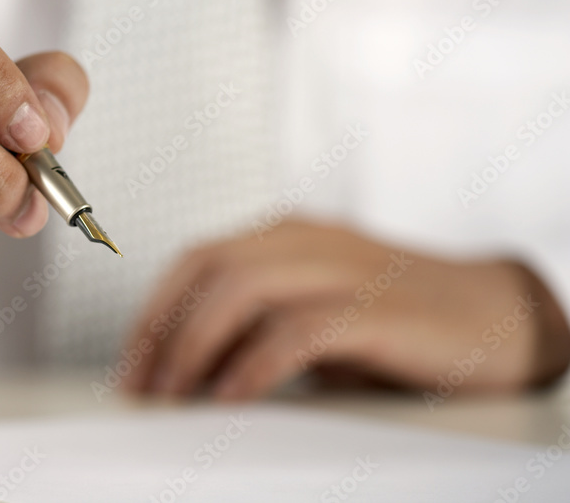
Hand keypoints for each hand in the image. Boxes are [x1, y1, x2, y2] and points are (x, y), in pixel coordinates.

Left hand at [121, 220, 569, 399]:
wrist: (499, 315)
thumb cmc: (401, 319)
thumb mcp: (315, 315)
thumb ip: (258, 327)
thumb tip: (191, 369)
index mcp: (287, 236)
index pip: (197, 260)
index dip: (154, 311)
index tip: (132, 363)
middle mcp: (307, 241)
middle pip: (208, 268)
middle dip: (161, 328)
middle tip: (143, 385)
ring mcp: (343, 268)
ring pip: (242, 288)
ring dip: (195, 344)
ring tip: (176, 394)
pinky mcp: (377, 308)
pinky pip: (297, 329)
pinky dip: (254, 364)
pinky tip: (232, 395)